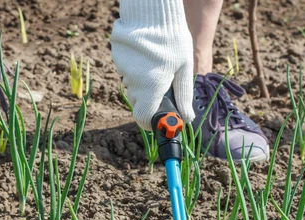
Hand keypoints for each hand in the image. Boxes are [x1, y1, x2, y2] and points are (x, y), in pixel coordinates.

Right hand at [110, 0, 194, 130]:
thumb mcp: (184, 68)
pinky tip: (146, 55)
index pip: (143, 118)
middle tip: (163, 85)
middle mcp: (134, 83)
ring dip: (143, 83)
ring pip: (133, 86)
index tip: (158, 119)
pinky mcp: (117, 58)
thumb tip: (187, 119)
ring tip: (156, 64)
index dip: (150, 123)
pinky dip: (136, 69)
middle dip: (150, 100)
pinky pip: (127, 71)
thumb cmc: (173, 40)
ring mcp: (123, 70)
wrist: (152, 12)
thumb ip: (184, 95)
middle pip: (139, 102)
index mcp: (151, 88)